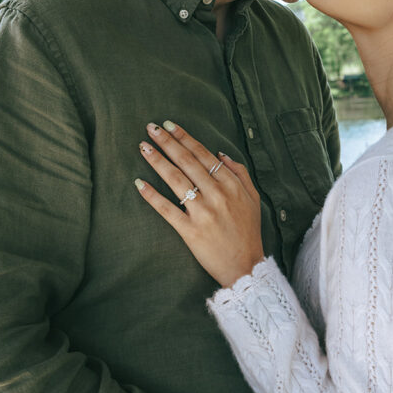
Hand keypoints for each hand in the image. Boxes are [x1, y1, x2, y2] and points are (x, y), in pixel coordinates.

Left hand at [135, 121, 264, 286]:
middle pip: (187, 162)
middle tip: (151, 127)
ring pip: (176, 180)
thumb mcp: (253, 198)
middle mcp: (216, 195)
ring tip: (143, 147)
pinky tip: (139, 183)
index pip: (203, 155)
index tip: (169, 126)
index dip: (185, 138)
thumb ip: (239, 172)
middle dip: (168, 142)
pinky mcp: (190, 231)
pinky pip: (167, 210)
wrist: (246, 266)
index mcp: (231, 185)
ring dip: (158, 161)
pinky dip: (152, 196)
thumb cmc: (248, 231)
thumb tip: (219, 153)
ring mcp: (202, 213)